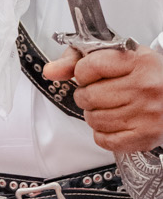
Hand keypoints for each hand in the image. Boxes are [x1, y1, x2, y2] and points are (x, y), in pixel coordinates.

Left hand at [44, 43, 162, 154]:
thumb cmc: (149, 77)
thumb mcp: (121, 58)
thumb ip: (79, 60)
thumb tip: (50, 71)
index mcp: (139, 61)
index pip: (87, 67)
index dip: (83, 72)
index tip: (91, 74)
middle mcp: (145, 87)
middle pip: (88, 95)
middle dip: (86, 95)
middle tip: (100, 93)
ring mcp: (146, 114)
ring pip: (93, 119)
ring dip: (94, 114)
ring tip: (110, 108)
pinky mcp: (144, 137)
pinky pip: (104, 140)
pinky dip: (103, 133)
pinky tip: (115, 123)